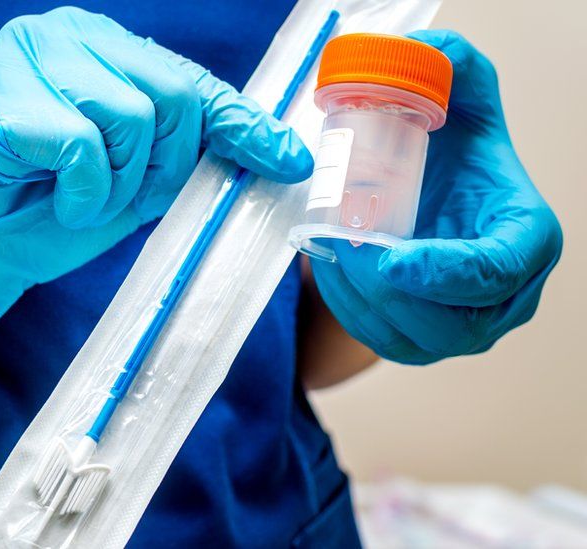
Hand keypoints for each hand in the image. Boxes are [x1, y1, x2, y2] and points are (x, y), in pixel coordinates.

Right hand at [0, 7, 311, 368]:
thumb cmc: (45, 211)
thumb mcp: (134, 181)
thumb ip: (187, 154)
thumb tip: (278, 153)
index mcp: (100, 47)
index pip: (189, 81)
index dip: (241, 125)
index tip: (287, 160)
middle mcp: (65, 35)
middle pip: (171, 97)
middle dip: (159, 167)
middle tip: (116, 198)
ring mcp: (26, 57)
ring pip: (132, 118)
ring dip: (115, 185)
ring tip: (76, 199)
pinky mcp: (0, 98)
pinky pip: (83, 147)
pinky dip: (81, 193)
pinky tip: (51, 200)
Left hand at [311, 30, 561, 364]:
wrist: (429, 184)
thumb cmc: (451, 146)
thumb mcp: (459, 94)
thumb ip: (452, 64)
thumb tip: (422, 51)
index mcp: (526, 237)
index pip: (498, 271)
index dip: (445, 273)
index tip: (389, 259)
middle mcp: (506, 295)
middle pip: (454, 322)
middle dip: (390, 291)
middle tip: (343, 246)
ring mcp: (468, 326)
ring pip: (416, 340)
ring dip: (362, 302)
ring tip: (330, 252)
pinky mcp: (427, 340)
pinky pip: (387, 341)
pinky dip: (350, 311)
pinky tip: (329, 268)